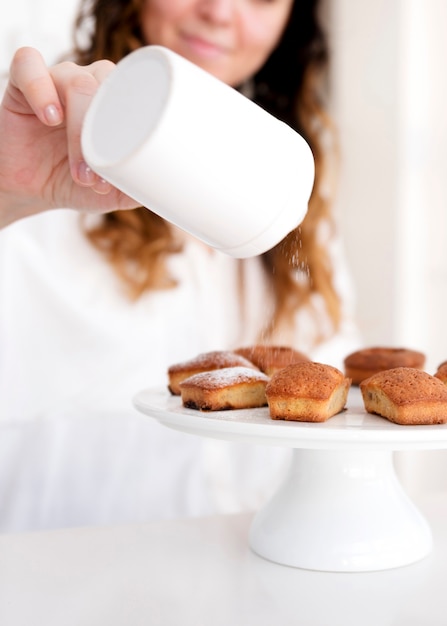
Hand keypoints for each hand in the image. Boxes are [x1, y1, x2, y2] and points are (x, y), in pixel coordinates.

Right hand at [0, 47, 138, 227]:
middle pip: (109, 87)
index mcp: (117, 103)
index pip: (137, 91)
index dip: (141, 122)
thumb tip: (163, 193)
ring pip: (77, 83)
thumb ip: (137, 190)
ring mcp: (58, 80)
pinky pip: (29, 65)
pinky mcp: (23, 82)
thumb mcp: (112, 194)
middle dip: (108, 135)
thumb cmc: (75, 182)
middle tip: (102, 176)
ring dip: (80, 131)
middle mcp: (91, 85)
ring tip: (80, 171)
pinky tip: (50, 118)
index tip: (138, 159)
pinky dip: (41, 89)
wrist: (31, 189)